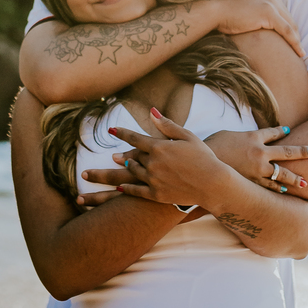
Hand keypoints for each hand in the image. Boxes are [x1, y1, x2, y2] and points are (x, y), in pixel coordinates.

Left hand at [80, 109, 232, 207]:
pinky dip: (125, 189)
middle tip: (93, 164)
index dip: (122, 134)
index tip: (111, 131)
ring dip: (120, 171)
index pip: (135, 138)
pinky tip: (117, 188)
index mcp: (159, 147)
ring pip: (130, 173)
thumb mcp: (187, 136)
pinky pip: (136, 192)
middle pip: (128, 158)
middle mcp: (152, 163)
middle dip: (112, 160)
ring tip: (109, 171)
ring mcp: (153, 180)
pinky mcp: (156, 195)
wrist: (214, 183)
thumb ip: (167, 125)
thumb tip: (151, 112)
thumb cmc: (204, 157)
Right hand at [203, 126, 307, 191]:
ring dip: (295, 178)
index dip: (281, 131)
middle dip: (303, 151)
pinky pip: (269, 187)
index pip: (272, 132)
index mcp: (252, 137)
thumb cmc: (210, 147)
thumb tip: (246, 138)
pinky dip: (278, 189)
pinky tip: (286, 191)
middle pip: (287, 152)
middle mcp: (260, 152)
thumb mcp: (227, 134)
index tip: (289, 131)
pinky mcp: (252, 183)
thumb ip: (240, 137)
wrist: (201, 164)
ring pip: (282, 174)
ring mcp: (257, 169)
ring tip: (307, 183)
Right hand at [213, 0, 302, 57]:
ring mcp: (271, 5)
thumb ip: (256, 16)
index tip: (294, 43)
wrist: (216, 10)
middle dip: (296, 36)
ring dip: (297, 41)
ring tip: (301, 54)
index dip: (291, 30)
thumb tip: (257, 28)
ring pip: (291, 26)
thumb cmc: (226, 15)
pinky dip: (295, 42)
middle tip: (299, 50)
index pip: (285, 15)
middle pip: (290, 20)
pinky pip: (287, 31)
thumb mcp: (245, 12)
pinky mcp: (269, 14)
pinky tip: (299, 52)